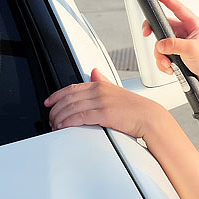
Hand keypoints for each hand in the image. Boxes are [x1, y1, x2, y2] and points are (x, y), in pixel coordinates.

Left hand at [44, 68, 169, 141]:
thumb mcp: (116, 90)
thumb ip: (103, 81)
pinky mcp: (104, 114)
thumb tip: (94, 72)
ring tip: (54, 125)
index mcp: (100, 84)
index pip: (72, 88)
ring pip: (72, 108)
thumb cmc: (134, 108)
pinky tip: (63, 127)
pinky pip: (81, 117)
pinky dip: (69, 122)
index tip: (48, 102)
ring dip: (60, 117)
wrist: (150, 118)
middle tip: (50, 118)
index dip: (57, 95)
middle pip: (69, 98)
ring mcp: (101, 102)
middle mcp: (99, 91)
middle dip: (56, 109)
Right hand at [142, 0, 198, 84]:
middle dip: (156, 36)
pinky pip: (161, 54)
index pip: (178, 8)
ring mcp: (178, 43)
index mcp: (192, 25)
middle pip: (162, 27)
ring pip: (160, 44)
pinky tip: (169, 67)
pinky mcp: (174, 53)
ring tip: (168, 63)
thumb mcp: (191, 50)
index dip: (167, 0)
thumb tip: (160, 44)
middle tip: (146, 33)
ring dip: (161, 55)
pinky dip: (162, 62)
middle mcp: (184, 32)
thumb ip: (174, 45)